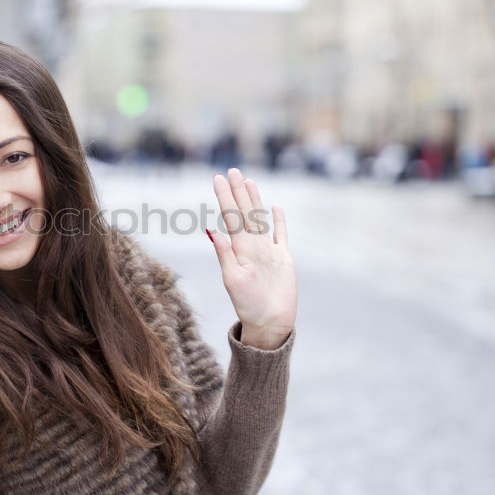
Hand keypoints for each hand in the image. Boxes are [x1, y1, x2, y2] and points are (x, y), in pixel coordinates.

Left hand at [208, 168, 297, 349]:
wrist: (270, 324)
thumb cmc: (249, 305)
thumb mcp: (233, 280)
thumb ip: (224, 254)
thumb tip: (211, 230)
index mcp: (239, 249)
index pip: (230, 216)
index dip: (224, 197)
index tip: (217, 178)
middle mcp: (252, 246)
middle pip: (244, 212)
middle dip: (237, 191)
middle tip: (231, 170)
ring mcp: (267, 251)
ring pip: (260, 218)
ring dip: (254, 200)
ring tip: (248, 181)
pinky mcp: (283, 259)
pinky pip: (280, 235)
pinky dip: (279, 221)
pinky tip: (276, 207)